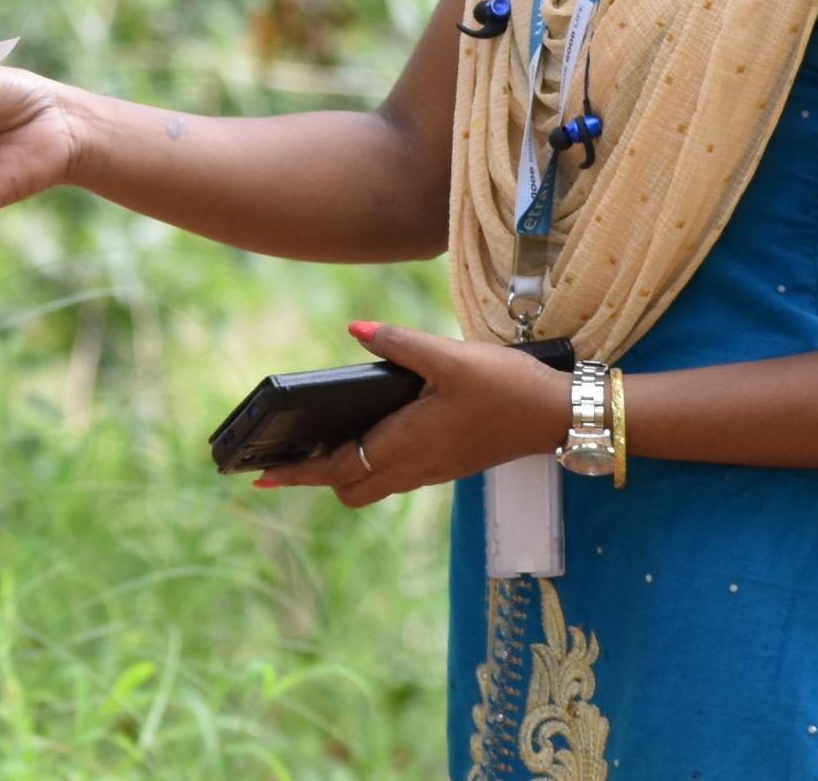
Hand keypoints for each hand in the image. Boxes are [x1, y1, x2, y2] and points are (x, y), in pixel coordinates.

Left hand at [256, 320, 571, 507]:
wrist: (557, 415)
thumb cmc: (506, 387)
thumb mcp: (450, 357)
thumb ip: (400, 344)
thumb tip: (354, 329)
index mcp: (407, 444)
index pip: (338, 468)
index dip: (298, 472)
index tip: (261, 475)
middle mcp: (415, 466)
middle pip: (350, 488)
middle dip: (316, 476)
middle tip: (286, 453)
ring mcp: (431, 470)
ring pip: (372, 485)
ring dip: (343, 470)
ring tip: (318, 442)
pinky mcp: (446, 464)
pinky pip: (394, 475)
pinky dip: (370, 463)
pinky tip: (368, 432)